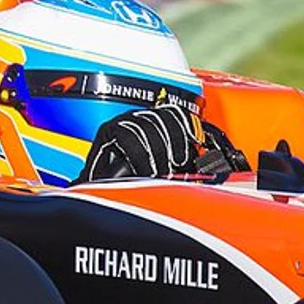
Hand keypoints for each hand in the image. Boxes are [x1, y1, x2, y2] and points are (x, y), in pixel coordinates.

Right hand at [79, 104, 199, 181]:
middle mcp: (138, 117)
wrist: (103, 190)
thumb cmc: (132, 180)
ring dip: (158, 152)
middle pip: (162, 117)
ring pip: (146, 126)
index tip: (196, 142)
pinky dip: (140, 155)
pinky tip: (145, 170)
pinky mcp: (107, 131)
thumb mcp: (162, 168)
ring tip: (161, 171)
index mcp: (153, 122)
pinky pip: (127, 136)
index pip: (173, 112)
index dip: (186, 125)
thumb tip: (200, 162)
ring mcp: (122, 121)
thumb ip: (178, 162)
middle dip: (174, 142)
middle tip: (178, 165)